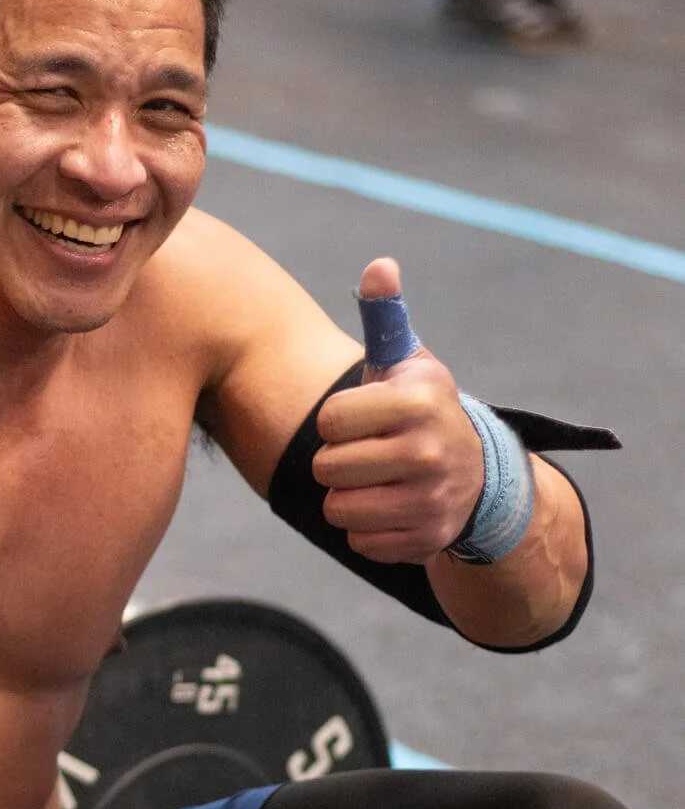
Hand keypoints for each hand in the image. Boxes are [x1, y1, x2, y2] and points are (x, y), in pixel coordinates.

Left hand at [311, 257, 483, 562]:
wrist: (479, 476)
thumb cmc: (421, 411)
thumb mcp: (408, 363)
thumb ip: (385, 317)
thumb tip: (379, 266)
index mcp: (420, 401)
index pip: (329, 420)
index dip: (335, 420)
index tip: (362, 417)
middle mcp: (431, 451)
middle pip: (328, 467)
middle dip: (337, 461)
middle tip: (366, 452)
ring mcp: (431, 500)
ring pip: (338, 509)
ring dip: (346, 497)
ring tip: (374, 480)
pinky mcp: (425, 540)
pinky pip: (359, 541)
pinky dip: (366, 529)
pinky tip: (389, 508)